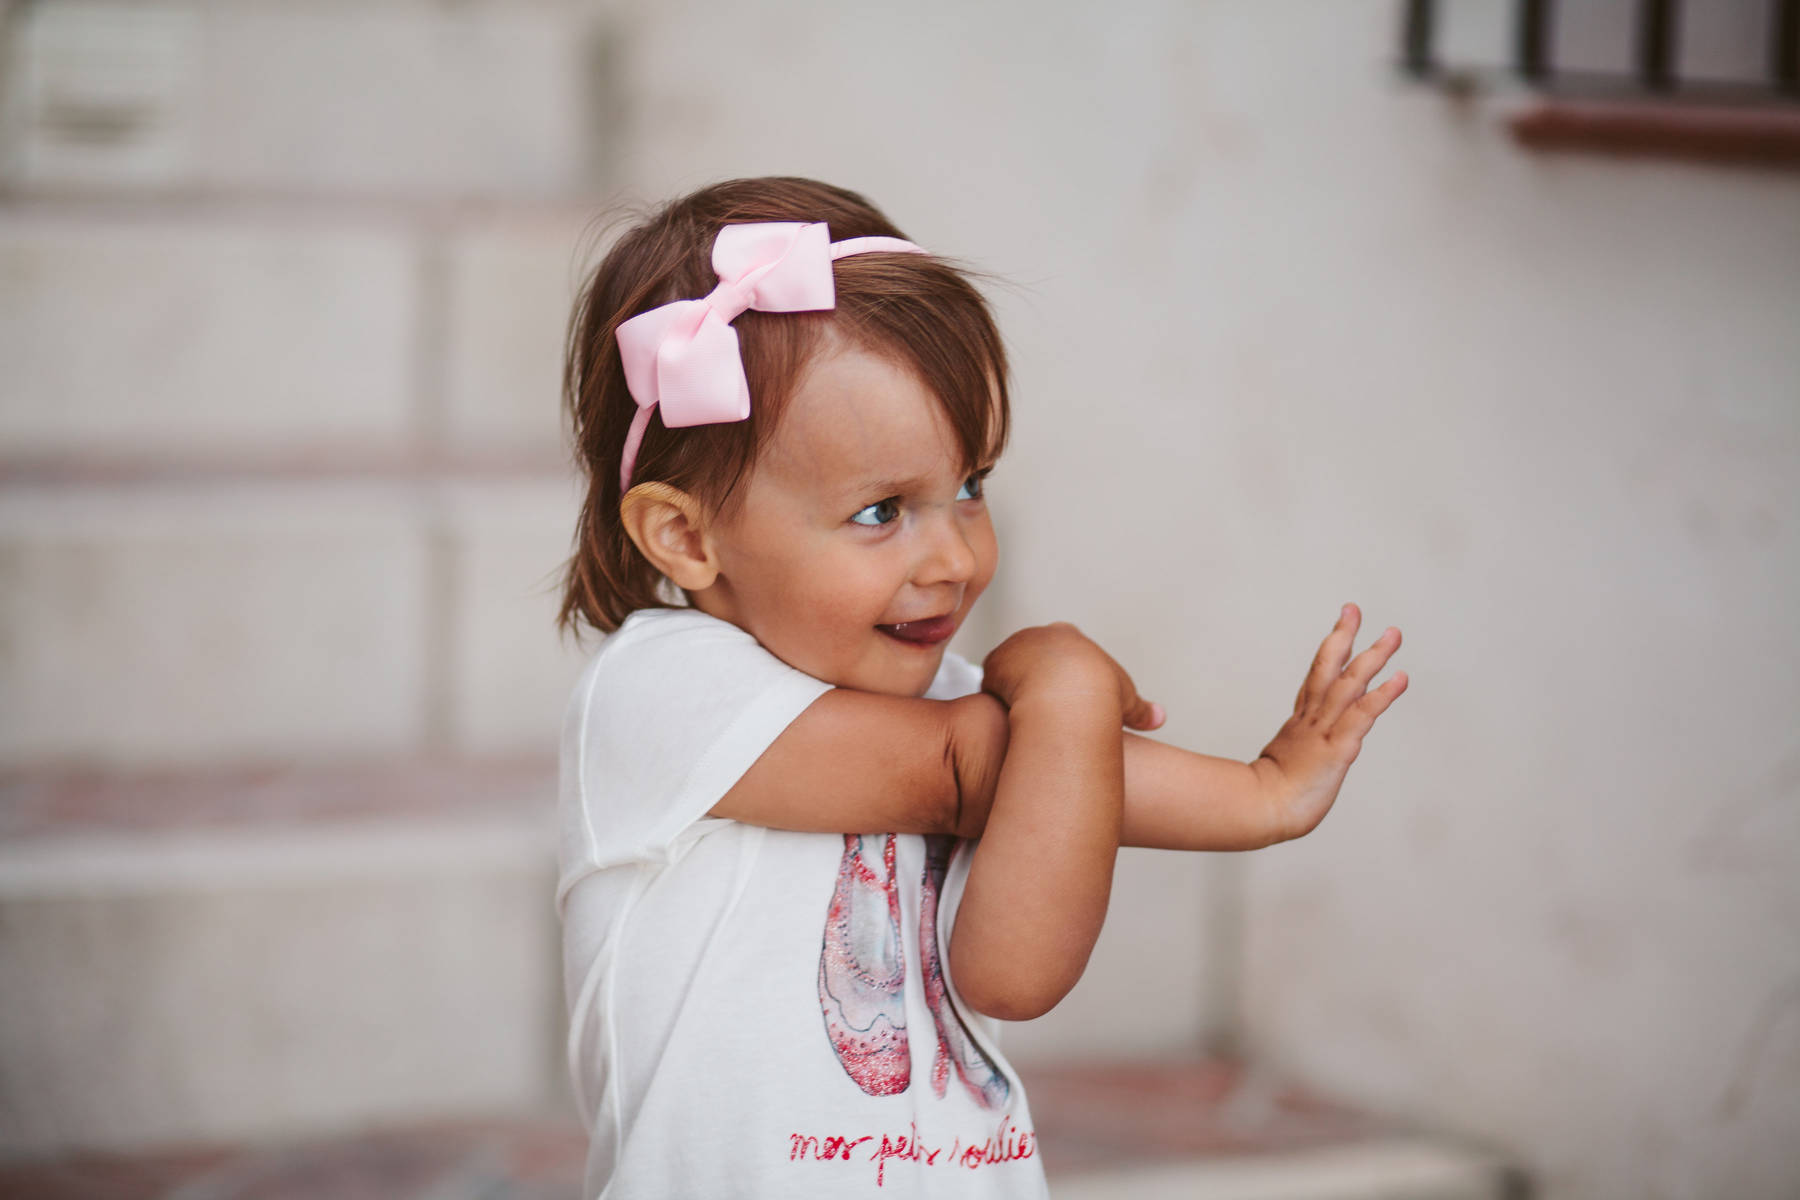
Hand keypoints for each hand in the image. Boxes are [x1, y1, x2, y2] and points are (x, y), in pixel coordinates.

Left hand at [981, 622, 1165, 730]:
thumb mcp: (1125, 700)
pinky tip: (1008, 714)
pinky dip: (998, 696)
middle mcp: (1039, 634)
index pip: (1059, 653)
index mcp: (1069, 636)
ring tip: (1022, 715)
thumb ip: (1140, 709)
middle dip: (1033, 679)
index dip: (1060, 677)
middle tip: (1039, 708)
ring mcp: (1013, 646)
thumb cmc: (1100, 695)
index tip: (1062, 698)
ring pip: (1009, 668)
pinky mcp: (994, 662)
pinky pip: (992, 681)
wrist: (1068, 693)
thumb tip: (1159, 719)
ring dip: (1012, 687)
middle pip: (1030, 657)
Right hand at [1252, 603, 1407, 843]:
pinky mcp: (1338, 747)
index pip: (1315, 679)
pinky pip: (1362, 714)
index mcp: (1299, 724)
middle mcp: (1311, 719)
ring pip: (1348, 683)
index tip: (1341, 627)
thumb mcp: (1280, 770)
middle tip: (1354, 609)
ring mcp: (1323, 730)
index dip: (1330, 652)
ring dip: (1372, 657)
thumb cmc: (1268, 799)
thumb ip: (1288, 760)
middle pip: (1326, 667)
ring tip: (1392, 635)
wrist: (1261, 810)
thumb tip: (1288, 764)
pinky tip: (1400, 678)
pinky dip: (1382, 694)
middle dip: (1343, 636)